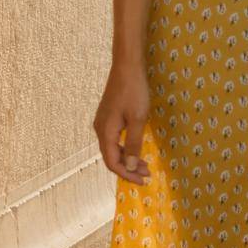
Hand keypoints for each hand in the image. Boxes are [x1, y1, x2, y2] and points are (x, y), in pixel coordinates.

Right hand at [93, 59, 151, 184]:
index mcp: (105, 132)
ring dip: (128, 158)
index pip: (112, 163)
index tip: (143, 180)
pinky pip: (114, 139)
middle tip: (147, 174)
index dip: (127, 174)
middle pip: (111, 157)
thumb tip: (129, 167)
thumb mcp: (138, 119)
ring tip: (145, 164)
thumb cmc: (134, 91)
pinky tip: (136, 148)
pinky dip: (125, 147)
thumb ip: (133, 144)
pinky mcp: (108, 116)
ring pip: (113, 148)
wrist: (127, 66)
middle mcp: (100, 129)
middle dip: (129, 168)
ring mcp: (103, 122)